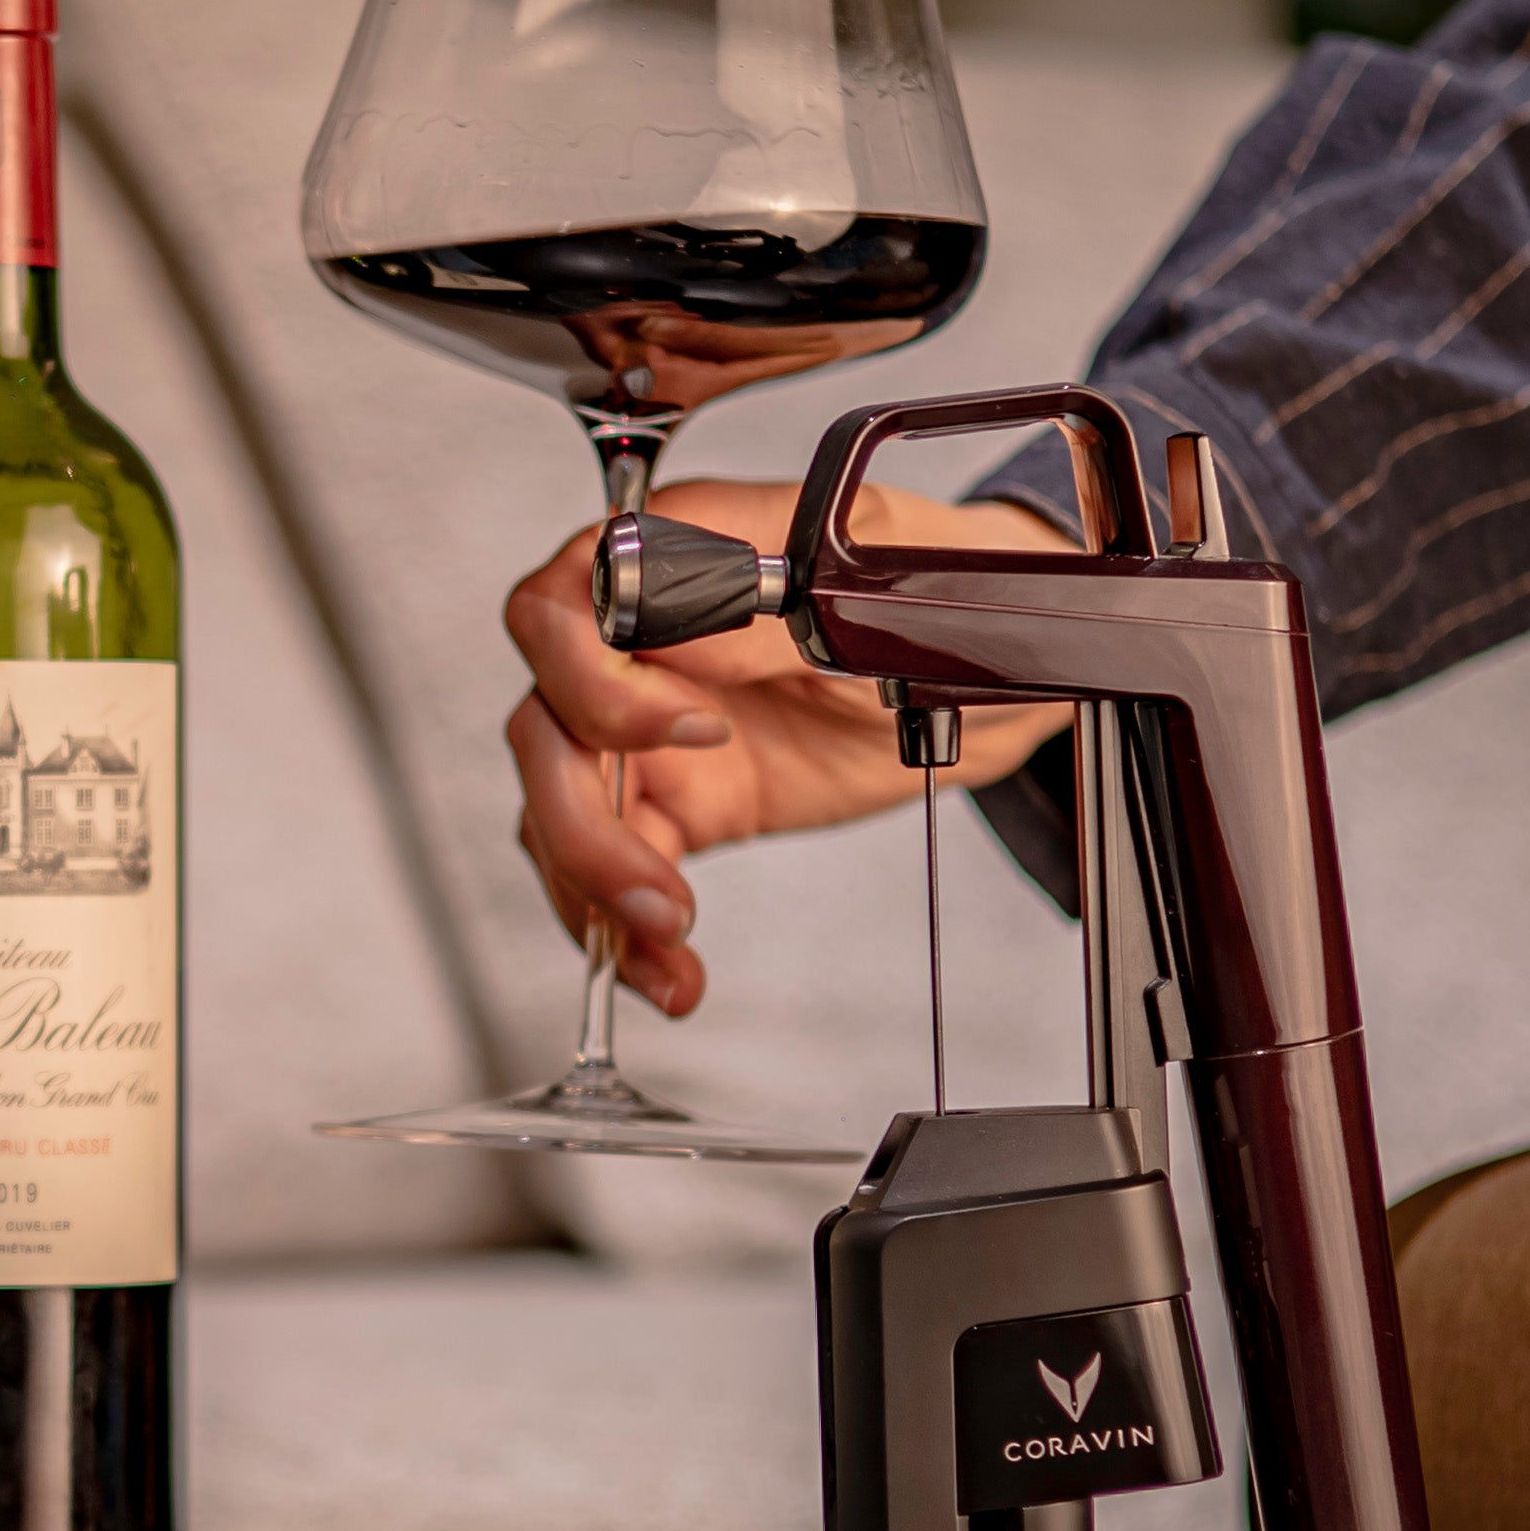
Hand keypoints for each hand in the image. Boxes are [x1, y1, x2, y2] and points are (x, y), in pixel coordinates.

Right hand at [502, 480, 1073, 1018]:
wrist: (984, 679)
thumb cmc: (932, 598)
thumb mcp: (870, 601)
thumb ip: (770, 617)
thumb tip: (682, 638)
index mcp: (679, 555)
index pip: (561, 609)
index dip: (597, 682)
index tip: (695, 732)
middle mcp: (642, 643)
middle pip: (544, 724)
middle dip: (579, 818)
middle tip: (655, 883)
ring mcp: (651, 727)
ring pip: (560, 806)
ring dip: (594, 888)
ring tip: (666, 944)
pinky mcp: (676, 801)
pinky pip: (614, 865)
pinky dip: (625, 930)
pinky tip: (669, 975)